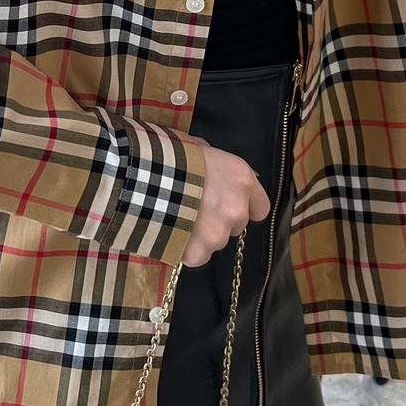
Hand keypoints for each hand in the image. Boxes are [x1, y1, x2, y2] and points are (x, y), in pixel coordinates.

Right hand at [181, 135, 271, 267]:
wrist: (145, 177)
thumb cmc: (171, 157)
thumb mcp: (201, 149)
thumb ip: (218, 165)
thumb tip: (222, 172)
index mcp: (242, 180)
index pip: (260, 207)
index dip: (244, 207)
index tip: (228, 204)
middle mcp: (237, 209)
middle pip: (236, 225)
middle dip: (220, 220)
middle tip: (196, 209)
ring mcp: (219, 233)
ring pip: (215, 241)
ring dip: (201, 235)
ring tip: (178, 219)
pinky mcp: (199, 251)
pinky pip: (197, 256)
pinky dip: (185, 249)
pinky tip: (172, 233)